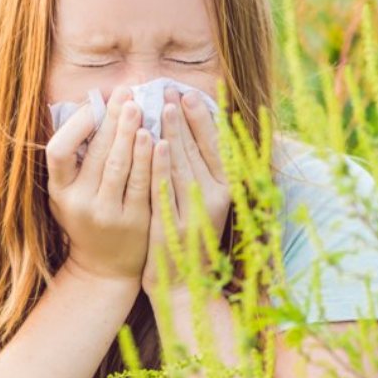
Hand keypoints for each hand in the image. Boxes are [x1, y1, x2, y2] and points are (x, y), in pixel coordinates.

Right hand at [46, 86, 152, 287]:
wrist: (105, 268)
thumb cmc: (87, 219)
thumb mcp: (68, 194)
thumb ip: (75, 160)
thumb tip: (90, 109)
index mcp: (59, 192)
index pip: (58, 151)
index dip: (77, 125)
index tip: (94, 103)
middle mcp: (79, 204)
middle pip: (96, 153)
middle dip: (112, 119)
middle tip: (125, 92)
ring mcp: (107, 214)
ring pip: (120, 165)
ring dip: (130, 132)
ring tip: (139, 106)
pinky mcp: (134, 221)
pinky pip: (143, 183)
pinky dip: (149, 158)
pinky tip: (157, 137)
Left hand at [141, 86, 231, 297]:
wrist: (184, 288)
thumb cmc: (191, 240)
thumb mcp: (203, 205)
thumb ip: (200, 172)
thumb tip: (190, 132)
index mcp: (226, 191)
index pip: (216, 148)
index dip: (202, 119)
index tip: (188, 94)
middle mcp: (215, 201)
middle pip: (198, 151)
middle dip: (183, 118)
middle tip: (169, 89)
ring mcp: (194, 215)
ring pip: (181, 165)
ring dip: (171, 133)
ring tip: (160, 106)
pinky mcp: (174, 228)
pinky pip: (165, 189)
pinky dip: (159, 164)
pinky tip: (151, 142)